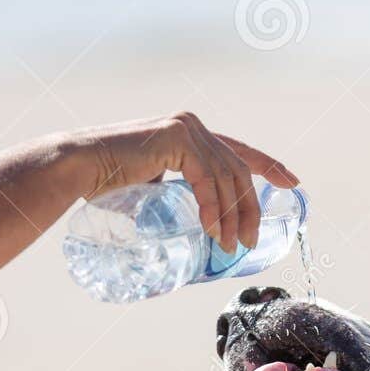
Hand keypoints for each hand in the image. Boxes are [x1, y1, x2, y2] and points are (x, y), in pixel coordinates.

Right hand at [71, 111, 298, 251]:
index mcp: (189, 133)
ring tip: (232, 245)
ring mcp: (185, 128)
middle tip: (252, 239)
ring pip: (226, 176)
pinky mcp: (176, 137)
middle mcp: (191, 125)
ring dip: (233, 216)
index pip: (238, 150)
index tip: (291, 182)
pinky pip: (208, 177)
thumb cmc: (106, 183)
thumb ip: (178, 195)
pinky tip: (215, 230)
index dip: (267, 165)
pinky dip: (214, 206)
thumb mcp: (154, 188)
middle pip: (237, 169)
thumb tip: (193, 227)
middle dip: (250, 207)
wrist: (77, 169)